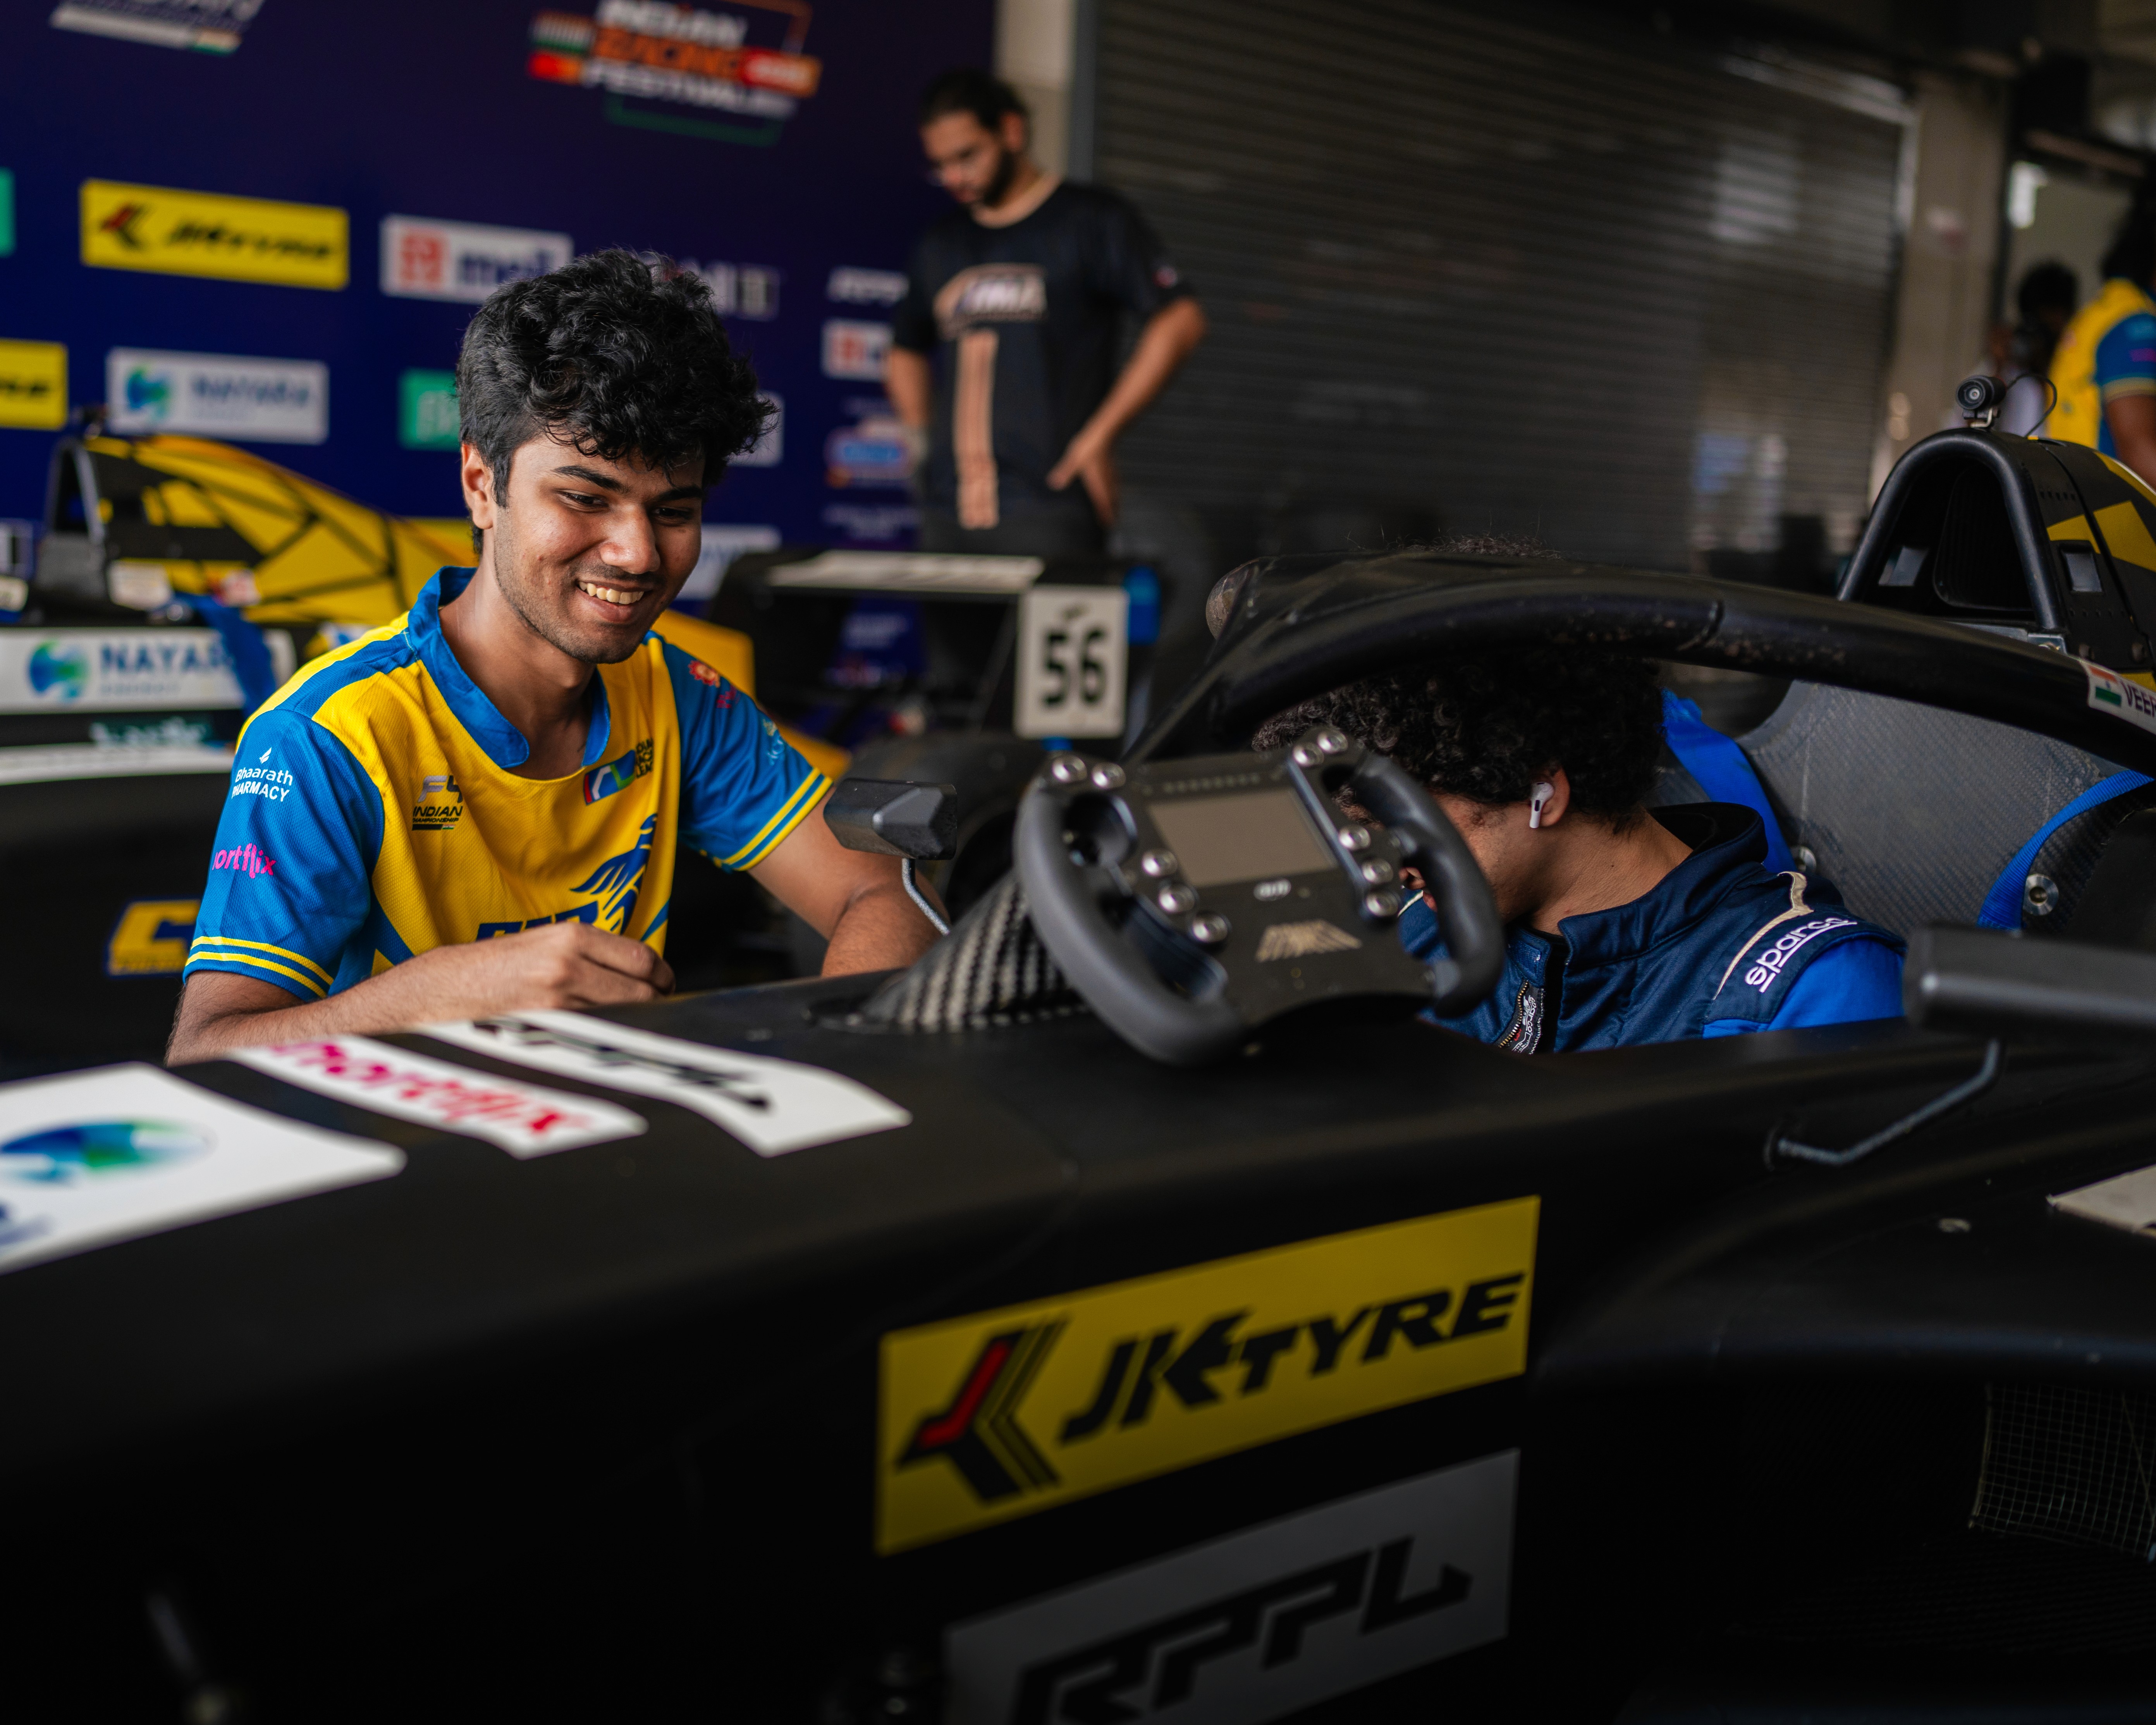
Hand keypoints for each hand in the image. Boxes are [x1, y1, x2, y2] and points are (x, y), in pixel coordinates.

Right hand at [401, 921, 675, 1016]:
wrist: (438, 993)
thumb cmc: (490, 970)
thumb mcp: (543, 944)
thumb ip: (589, 954)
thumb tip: (638, 973)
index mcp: (570, 937)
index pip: (643, 959)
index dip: (662, 976)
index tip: (663, 984)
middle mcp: (569, 965)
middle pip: (644, 991)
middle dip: (657, 1003)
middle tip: (655, 1009)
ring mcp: (558, 1002)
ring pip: (625, 1017)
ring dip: (634, 1023)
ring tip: (628, 1026)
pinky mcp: (547, 1033)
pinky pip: (597, 1038)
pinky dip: (607, 1040)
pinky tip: (601, 1042)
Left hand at [1047, 432, 1116, 525]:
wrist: (1104, 432)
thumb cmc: (1089, 446)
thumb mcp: (1073, 459)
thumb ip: (1064, 472)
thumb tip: (1053, 484)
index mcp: (1098, 484)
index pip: (1103, 505)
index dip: (1105, 517)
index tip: (1108, 527)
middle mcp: (1107, 482)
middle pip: (1112, 502)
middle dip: (1111, 513)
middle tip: (1111, 524)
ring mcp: (1111, 475)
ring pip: (1115, 494)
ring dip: (1114, 503)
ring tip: (1113, 511)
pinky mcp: (1112, 468)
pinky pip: (1114, 484)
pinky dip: (1113, 492)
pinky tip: (1111, 490)